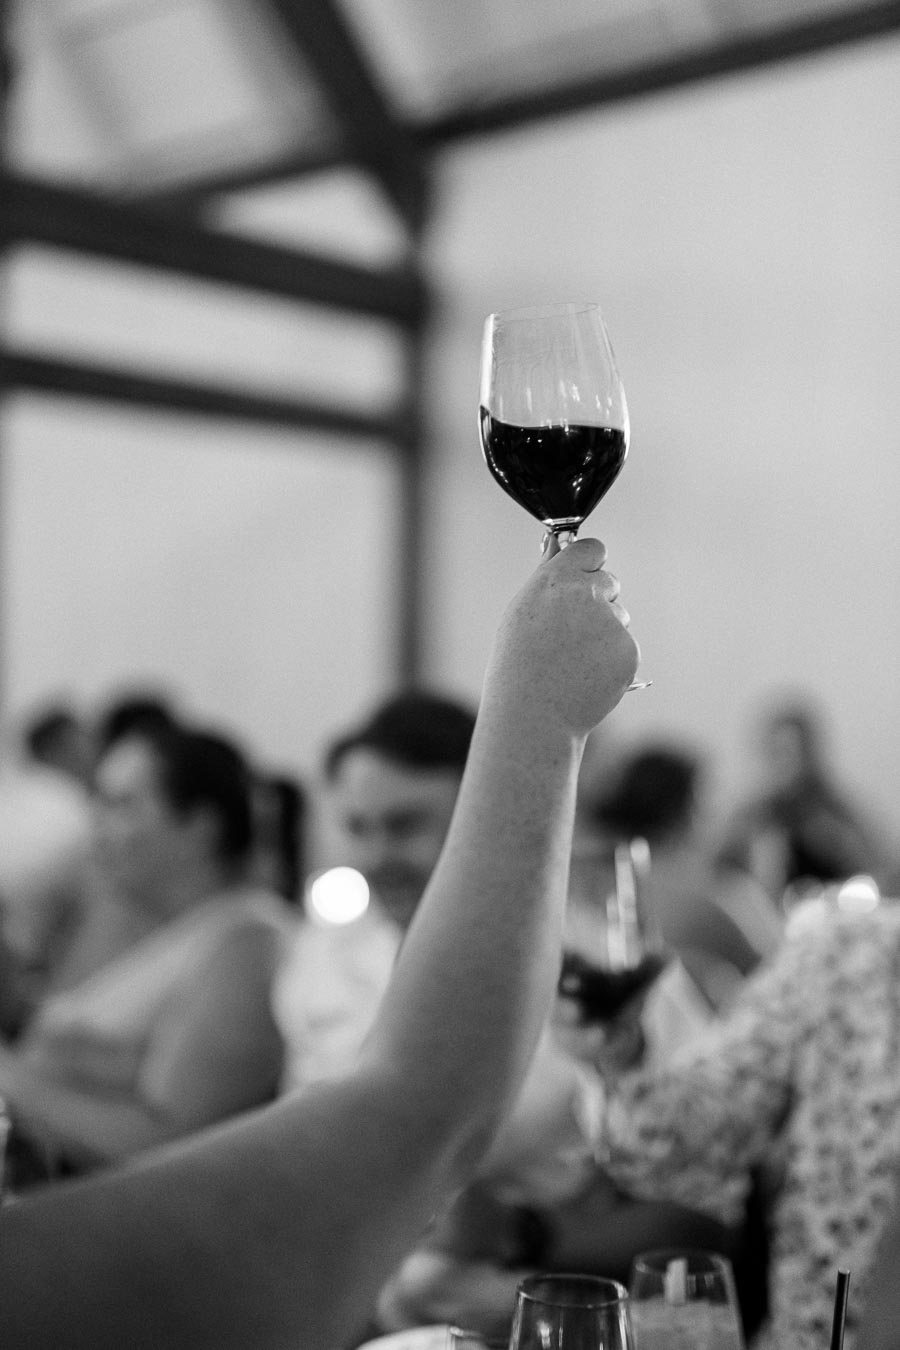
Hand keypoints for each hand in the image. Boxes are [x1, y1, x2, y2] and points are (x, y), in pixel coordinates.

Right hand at [483, 537, 638, 743]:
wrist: (533, 716)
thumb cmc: (519, 665)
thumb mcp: (522, 613)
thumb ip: (547, 579)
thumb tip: (558, 545)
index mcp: (556, 581)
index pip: (592, 549)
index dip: (589, 565)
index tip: (583, 578)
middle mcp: (587, 596)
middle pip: (611, 581)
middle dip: (599, 600)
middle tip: (572, 631)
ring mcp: (611, 624)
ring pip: (620, 616)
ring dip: (605, 632)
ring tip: (573, 660)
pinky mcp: (629, 651)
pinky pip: (625, 646)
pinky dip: (612, 659)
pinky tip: (587, 675)